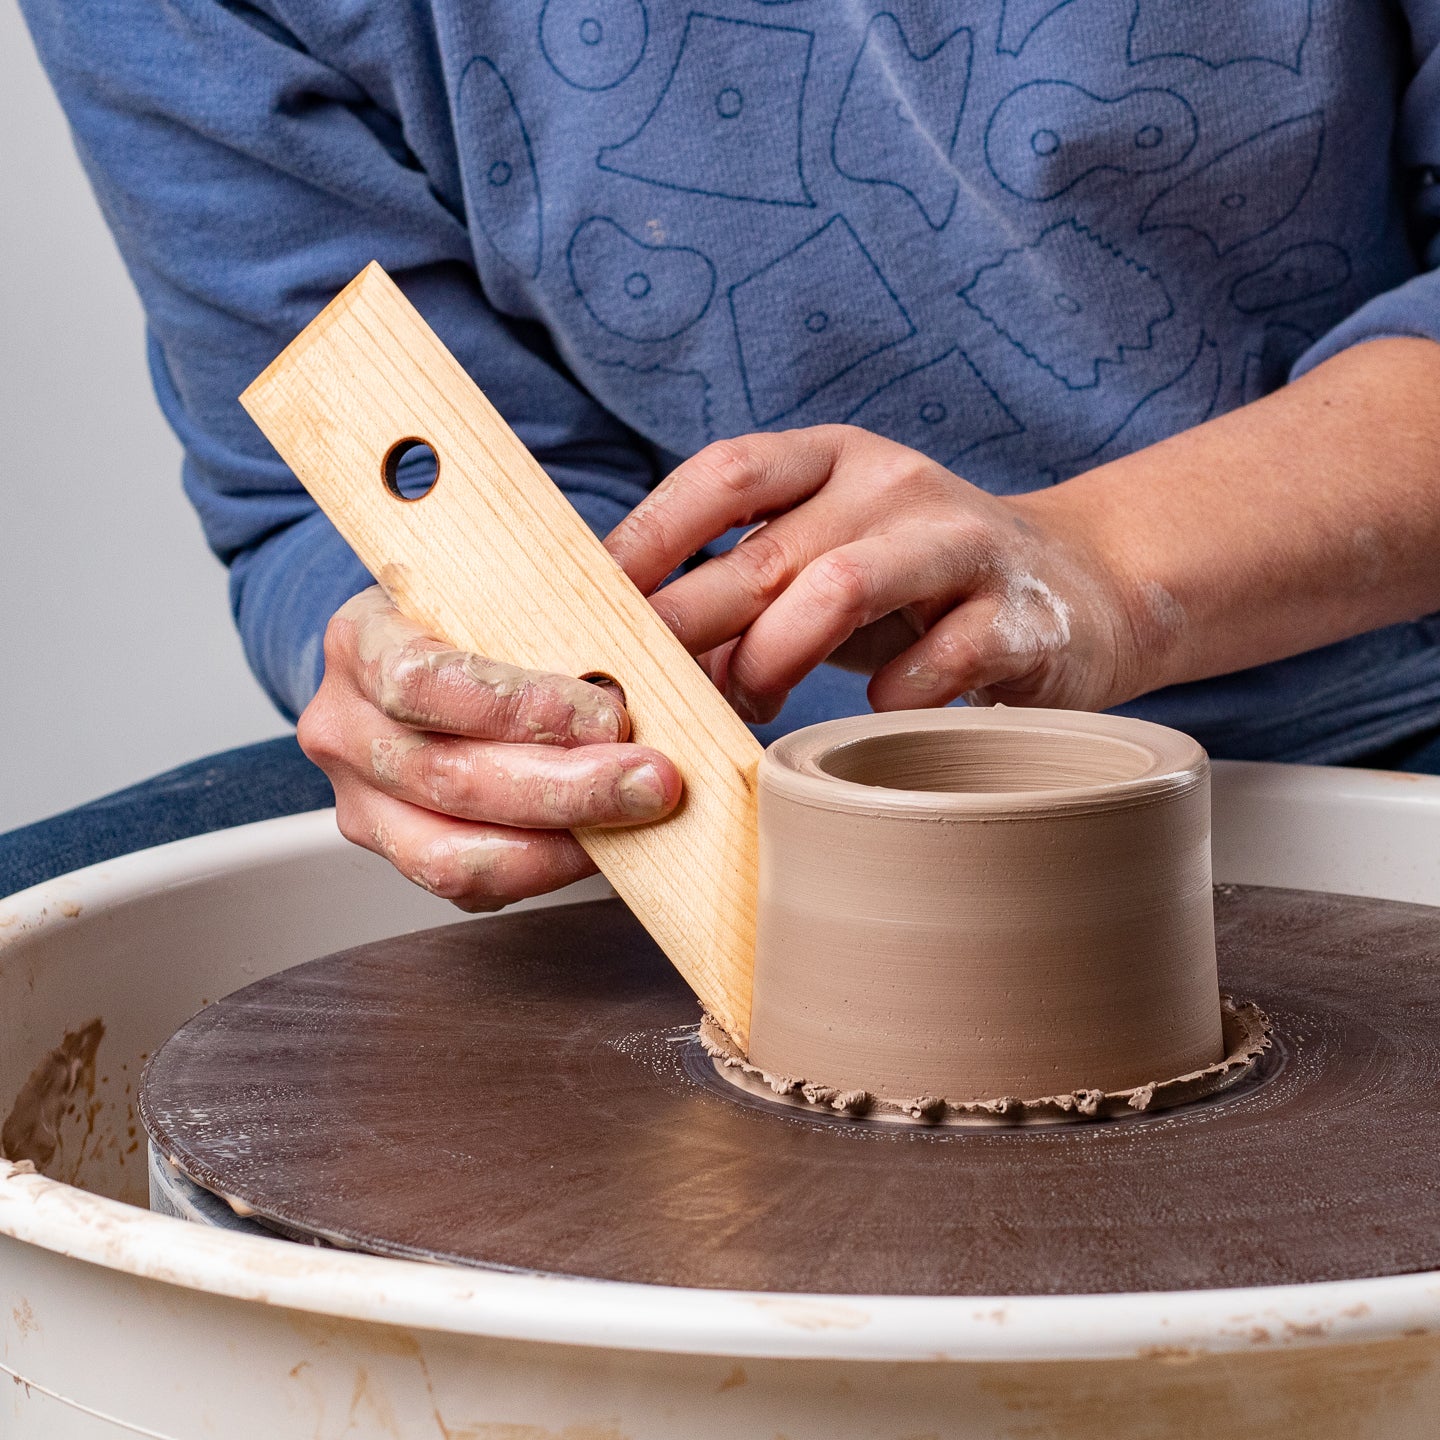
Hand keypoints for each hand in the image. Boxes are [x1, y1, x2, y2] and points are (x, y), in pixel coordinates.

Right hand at [297, 587, 682, 910]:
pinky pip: (468, 886)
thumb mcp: (515, 586)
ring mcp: (360, 800)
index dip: (519, 708)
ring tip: (634, 816)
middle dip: (565, 787)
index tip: (608, 716)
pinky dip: (542, 869)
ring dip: (558, 842)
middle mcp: (344, 725)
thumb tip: (663, 606)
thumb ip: (579, 597)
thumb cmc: (479, 622)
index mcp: (362, 638)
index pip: (422, 680)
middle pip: (447, 775)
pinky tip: (598, 842)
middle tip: (651, 780)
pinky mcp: (396, 853)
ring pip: (449, 851)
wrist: (435, 662)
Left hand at [605, 426, 1139, 723]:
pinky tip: (878, 715)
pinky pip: (940, 659)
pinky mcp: (1019, 611)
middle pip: (766, 549)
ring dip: (776, 658)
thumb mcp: (823, 574)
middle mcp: (893, 484)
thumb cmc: (916, 590)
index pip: (725, 475)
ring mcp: (960, 540)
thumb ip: (741, 608)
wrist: (1078, 587)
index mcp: (833, 461)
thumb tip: (647, 669)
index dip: (649, 535)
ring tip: (755, 702)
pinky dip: (894, 696)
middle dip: (689, 624)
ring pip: (841, 587)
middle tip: (646, 686)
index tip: (591, 599)